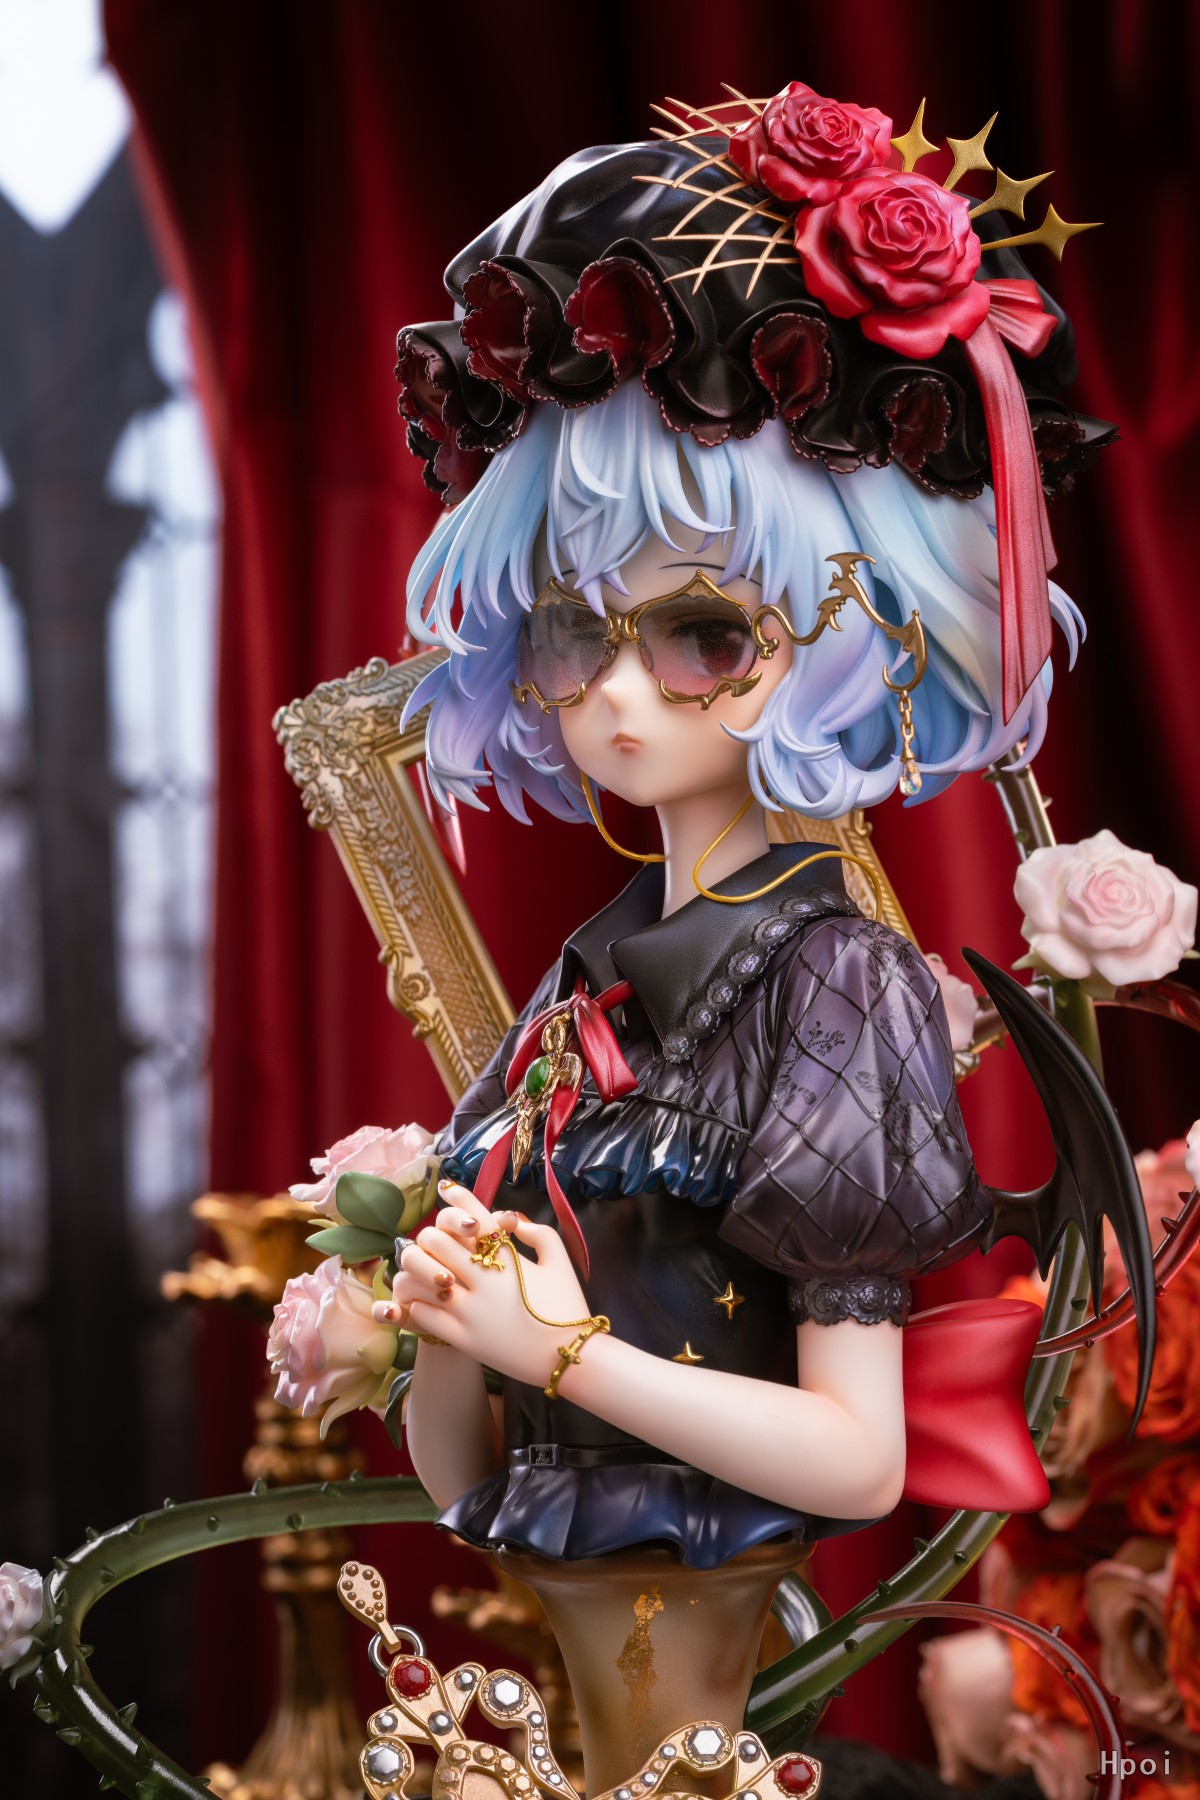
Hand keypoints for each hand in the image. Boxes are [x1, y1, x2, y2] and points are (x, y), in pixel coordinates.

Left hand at [376, 1181, 593, 1386]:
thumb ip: (536, 1232)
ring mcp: (472, 1312)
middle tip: (434, 1239)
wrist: (568, 1357)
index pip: (476, 1218)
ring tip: (422, 1266)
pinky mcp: (463, 1339)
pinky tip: (424, 1297)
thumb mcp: (561, 1260)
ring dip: (419, 1267)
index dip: (458, 1198)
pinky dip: (418, 1302)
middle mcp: (486, 1282)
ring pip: (425, 1276)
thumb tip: (508, 1218)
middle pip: (439, 1242)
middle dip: (433, 1235)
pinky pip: (424, 1314)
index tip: (447, 1189)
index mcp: (510, 1259)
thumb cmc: (567, 1306)